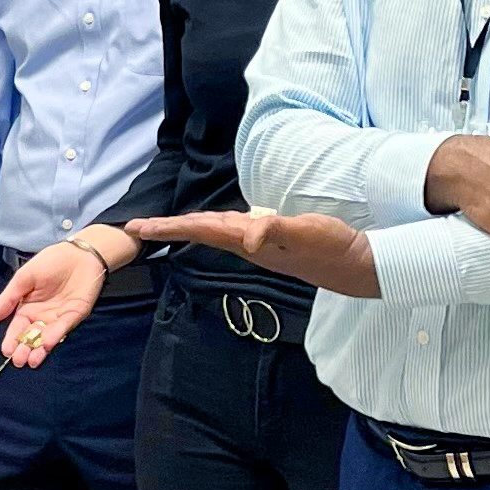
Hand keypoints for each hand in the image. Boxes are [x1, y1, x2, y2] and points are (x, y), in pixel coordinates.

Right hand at [0, 231, 128, 368]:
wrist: (79, 253)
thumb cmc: (50, 262)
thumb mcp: (23, 278)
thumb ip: (8, 299)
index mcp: (28, 308)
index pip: (17, 328)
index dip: (12, 339)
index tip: (6, 351)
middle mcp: (42, 317)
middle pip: (31, 337)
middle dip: (24, 350)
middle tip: (19, 360)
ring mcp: (59, 318)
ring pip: (47, 338)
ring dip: (39, 350)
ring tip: (31, 360)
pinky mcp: (74, 315)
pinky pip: (63, 328)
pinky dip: (55, 336)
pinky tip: (46, 344)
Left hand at [125, 209, 379, 297]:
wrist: (354, 264)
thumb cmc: (328, 246)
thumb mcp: (303, 232)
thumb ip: (274, 231)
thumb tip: (246, 238)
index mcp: (247, 241)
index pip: (199, 230)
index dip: (168, 228)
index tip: (137, 228)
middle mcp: (247, 243)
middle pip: (199, 231)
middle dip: (167, 228)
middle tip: (135, 226)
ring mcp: (258, 243)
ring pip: (214, 231)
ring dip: (187, 227)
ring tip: (164, 226)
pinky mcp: (271, 239)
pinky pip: (233, 230)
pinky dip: (215, 225)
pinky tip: (213, 225)